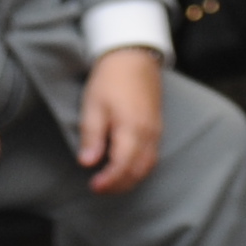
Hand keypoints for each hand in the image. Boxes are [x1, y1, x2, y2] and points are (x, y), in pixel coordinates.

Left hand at [76, 47, 164, 194]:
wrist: (134, 57)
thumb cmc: (110, 79)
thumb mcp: (93, 105)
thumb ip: (92, 136)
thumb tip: (87, 163)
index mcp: (131, 128)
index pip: (123, 166)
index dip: (109, 181)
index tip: (93, 186)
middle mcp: (148, 133)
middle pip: (138, 171)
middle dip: (119, 185)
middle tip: (99, 188)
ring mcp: (156, 131)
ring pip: (148, 166)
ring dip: (130, 179)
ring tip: (111, 182)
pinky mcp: (158, 128)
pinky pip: (152, 156)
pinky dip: (139, 168)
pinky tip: (126, 168)